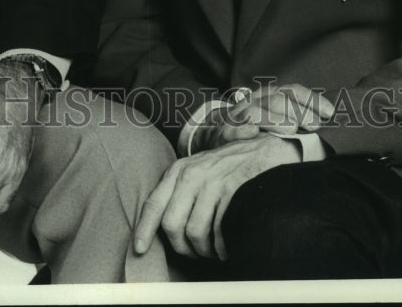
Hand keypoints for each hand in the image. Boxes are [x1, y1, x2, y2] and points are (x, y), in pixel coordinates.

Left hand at [134, 133, 299, 259]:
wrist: (263, 149)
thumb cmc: (228, 166)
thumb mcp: (198, 170)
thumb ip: (178, 191)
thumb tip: (161, 226)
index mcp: (179, 171)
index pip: (154, 204)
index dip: (144, 230)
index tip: (139, 249)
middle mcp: (191, 175)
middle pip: (172, 225)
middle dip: (182, 247)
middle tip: (196, 252)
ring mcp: (212, 182)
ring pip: (195, 232)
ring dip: (205, 251)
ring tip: (214, 250)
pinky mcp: (232, 191)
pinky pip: (219, 232)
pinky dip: (223, 248)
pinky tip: (228, 246)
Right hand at [192, 82, 333, 152]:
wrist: (219, 131)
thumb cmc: (257, 127)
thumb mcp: (277, 118)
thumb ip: (299, 121)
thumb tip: (329, 129)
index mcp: (271, 95)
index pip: (293, 91)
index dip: (312, 100)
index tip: (330, 112)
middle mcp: (256, 100)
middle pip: (278, 100)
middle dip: (298, 112)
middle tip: (315, 126)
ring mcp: (239, 114)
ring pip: (256, 112)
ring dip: (274, 120)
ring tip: (291, 130)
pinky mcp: (225, 130)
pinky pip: (233, 128)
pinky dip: (242, 130)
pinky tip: (253, 133)